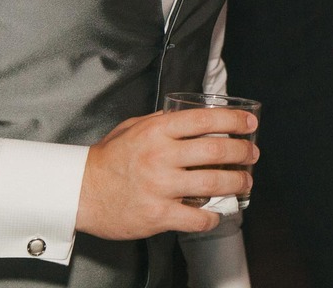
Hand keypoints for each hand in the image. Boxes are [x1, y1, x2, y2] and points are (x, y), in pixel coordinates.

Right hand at [76, 108, 258, 239]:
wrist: (80, 192)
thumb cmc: (108, 159)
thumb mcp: (133, 127)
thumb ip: (162, 119)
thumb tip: (191, 113)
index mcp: (157, 131)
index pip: (205, 120)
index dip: (233, 121)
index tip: (249, 124)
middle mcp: (161, 156)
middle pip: (216, 151)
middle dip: (243, 152)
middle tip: (252, 154)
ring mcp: (160, 187)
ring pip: (213, 184)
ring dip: (237, 183)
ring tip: (245, 182)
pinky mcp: (157, 215)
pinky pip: (196, 218)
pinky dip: (213, 217)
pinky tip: (218, 213)